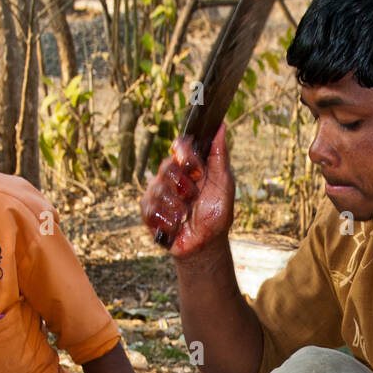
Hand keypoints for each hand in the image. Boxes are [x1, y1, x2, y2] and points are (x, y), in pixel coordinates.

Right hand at [139, 125, 234, 256]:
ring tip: (185, 216)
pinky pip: (149, 207)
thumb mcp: (223, 184)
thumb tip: (221, 126)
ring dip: (176, 206)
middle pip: (166, 166)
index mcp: (190, 166)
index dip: (185, 154)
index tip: (195, 169)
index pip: (180, 146)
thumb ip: (219, 156)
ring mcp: (158, 193)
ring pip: (157, 188)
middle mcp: (171, 176)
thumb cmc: (216, 214)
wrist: (205, 245)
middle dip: (183, 186)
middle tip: (194, 198)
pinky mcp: (149, 211)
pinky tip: (175, 225)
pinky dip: (166, 219)